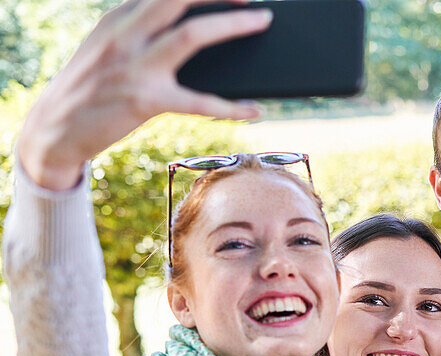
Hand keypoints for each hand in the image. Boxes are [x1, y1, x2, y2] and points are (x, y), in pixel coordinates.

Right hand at [17, 0, 271, 190]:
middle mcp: (126, 34)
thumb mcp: (107, 47)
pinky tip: (254, 109)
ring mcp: (135, 66)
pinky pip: (199, 101)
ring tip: (261, 22)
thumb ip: (140, 31)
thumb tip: (189, 26)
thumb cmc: (91, 87)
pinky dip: (232, 107)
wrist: (54, 127)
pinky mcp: (144, 100)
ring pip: (192, 35)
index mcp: (118, 18)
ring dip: (233, 25)